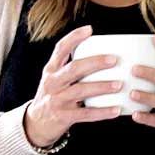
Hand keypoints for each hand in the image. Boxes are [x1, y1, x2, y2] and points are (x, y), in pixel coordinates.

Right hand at [22, 24, 126, 147]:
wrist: (35, 125)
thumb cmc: (52, 97)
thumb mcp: (54, 79)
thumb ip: (69, 67)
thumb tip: (100, 53)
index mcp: (51, 70)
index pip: (60, 49)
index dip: (74, 38)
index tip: (89, 29)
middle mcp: (52, 83)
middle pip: (74, 69)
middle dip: (95, 63)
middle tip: (114, 60)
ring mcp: (56, 100)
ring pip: (81, 91)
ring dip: (101, 87)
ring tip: (119, 85)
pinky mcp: (63, 117)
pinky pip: (85, 114)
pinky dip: (102, 112)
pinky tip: (116, 110)